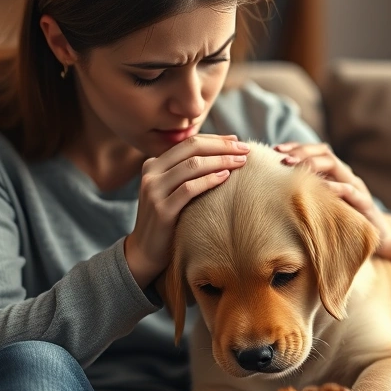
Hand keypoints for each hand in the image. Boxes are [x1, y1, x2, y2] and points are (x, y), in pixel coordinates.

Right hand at [125, 135, 249, 288]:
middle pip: (191, 148)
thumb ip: (186, 172)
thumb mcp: (171, 190)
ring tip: (241, 162)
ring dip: (221, 160)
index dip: (215, 139)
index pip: (188, 142)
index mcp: (153, 164)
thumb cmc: (167, 219)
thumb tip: (221, 153)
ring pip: (192, 165)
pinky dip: (210, 180)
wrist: (145, 251)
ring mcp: (154, 190)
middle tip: (246, 148)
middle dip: (222, 146)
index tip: (237, 140)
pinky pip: (189, 189)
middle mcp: (151, 173)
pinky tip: (226, 177)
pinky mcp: (161, 210)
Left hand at [274, 142, 390, 267]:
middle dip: (302, 153)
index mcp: (335, 174)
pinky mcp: (365, 204)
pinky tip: (323, 187)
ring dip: (315, 164)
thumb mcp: (325, 204)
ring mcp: (357, 188)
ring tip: (297, 167)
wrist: (378, 236)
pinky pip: (351, 191)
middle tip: (283, 158)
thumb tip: (277, 188)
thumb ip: (310, 193)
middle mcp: (346, 176)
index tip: (275, 149)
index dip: (296, 147)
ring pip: (337, 166)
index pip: (316, 151)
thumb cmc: (345, 220)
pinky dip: (337, 187)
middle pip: (325, 153)